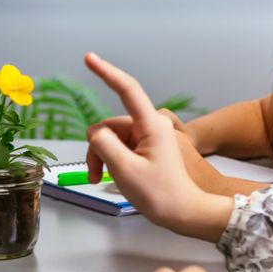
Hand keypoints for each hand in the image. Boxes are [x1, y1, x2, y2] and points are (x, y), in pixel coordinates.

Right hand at [83, 53, 230, 237]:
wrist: (183, 212)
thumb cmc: (159, 194)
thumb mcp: (124, 170)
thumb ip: (103, 145)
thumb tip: (94, 133)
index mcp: (151, 125)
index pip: (127, 90)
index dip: (106, 72)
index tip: (89, 58)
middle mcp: (151, 125)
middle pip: (110, 125)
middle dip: (98, 148)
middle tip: (97, 175)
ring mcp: (149, 135)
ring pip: (111, 137)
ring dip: (103, 157)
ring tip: (104, 179)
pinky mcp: (146, 145)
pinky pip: (119, 145)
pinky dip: (111, 159)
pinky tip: (114, 176)